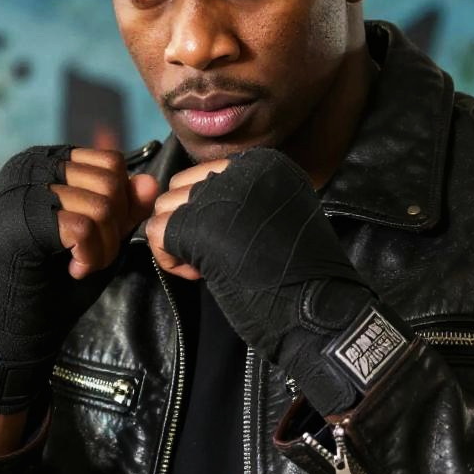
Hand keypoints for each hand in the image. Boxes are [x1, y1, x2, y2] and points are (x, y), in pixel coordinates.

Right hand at [0, 145, 158, 365]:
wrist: (9, 324)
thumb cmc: (53, 278)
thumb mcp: (100, 236)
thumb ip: (124, 208)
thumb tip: (150, 182)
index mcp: (46, 162)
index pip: (110, 162)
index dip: (121, 203)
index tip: (98, 236)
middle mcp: (30, 167)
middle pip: (110, 181)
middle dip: (115, 228)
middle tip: (92, 256)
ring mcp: (22, 190)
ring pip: (102, 205)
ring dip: (104, 247)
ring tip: (82, 264)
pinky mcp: (22, 220)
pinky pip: (84, 228)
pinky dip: (92, 257)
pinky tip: (74, 270)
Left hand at [159, 148, 396, 414]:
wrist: (316, 312)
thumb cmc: (297, 274)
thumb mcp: (274, 216)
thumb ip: (239, 199)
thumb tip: (190, 200)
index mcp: (264, 162)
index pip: (204, 175)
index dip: (207, 213)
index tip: (233, 242)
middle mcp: (242, 167)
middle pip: (180, 188)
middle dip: (188, 225)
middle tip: (218, 257)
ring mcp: (219, 194)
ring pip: (163, 208)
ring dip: (178, 243)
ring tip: (209, 267)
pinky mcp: (199, 224)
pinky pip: (156, 233)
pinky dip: (168, 259)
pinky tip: (198, 276)